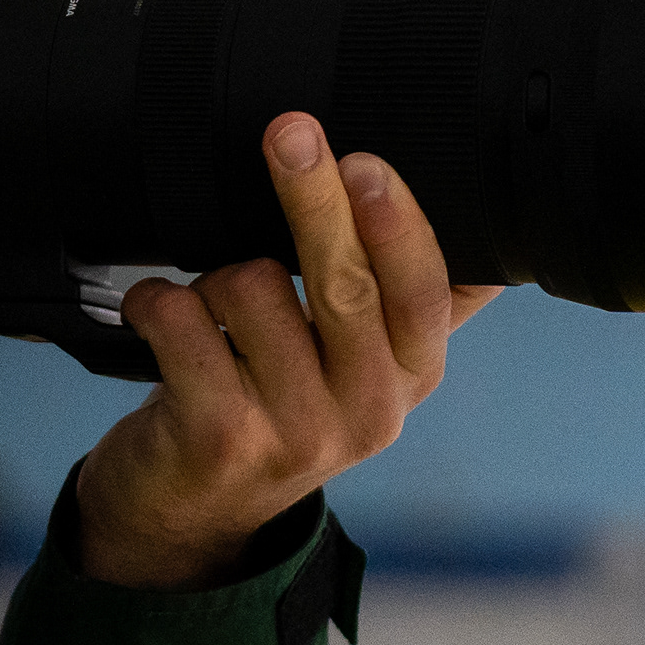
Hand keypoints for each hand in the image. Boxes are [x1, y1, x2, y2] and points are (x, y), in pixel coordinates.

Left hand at [72, 116, 497, 590]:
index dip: (397, 224)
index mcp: (410, 375)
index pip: (425, 294)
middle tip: (289, 133)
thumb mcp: (363, 367)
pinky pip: (183, 324)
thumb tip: (488, 231)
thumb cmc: (278, 410)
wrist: (195, 511)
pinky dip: (156, 300)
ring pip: (250, 289)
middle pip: (346, 285)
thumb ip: (415, 303)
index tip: (365, 161)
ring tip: (209, 306)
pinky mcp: (220, 438)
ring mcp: (294, 431)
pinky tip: (156, 313)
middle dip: (313, 197)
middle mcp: (367, 409)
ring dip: (214, 275)